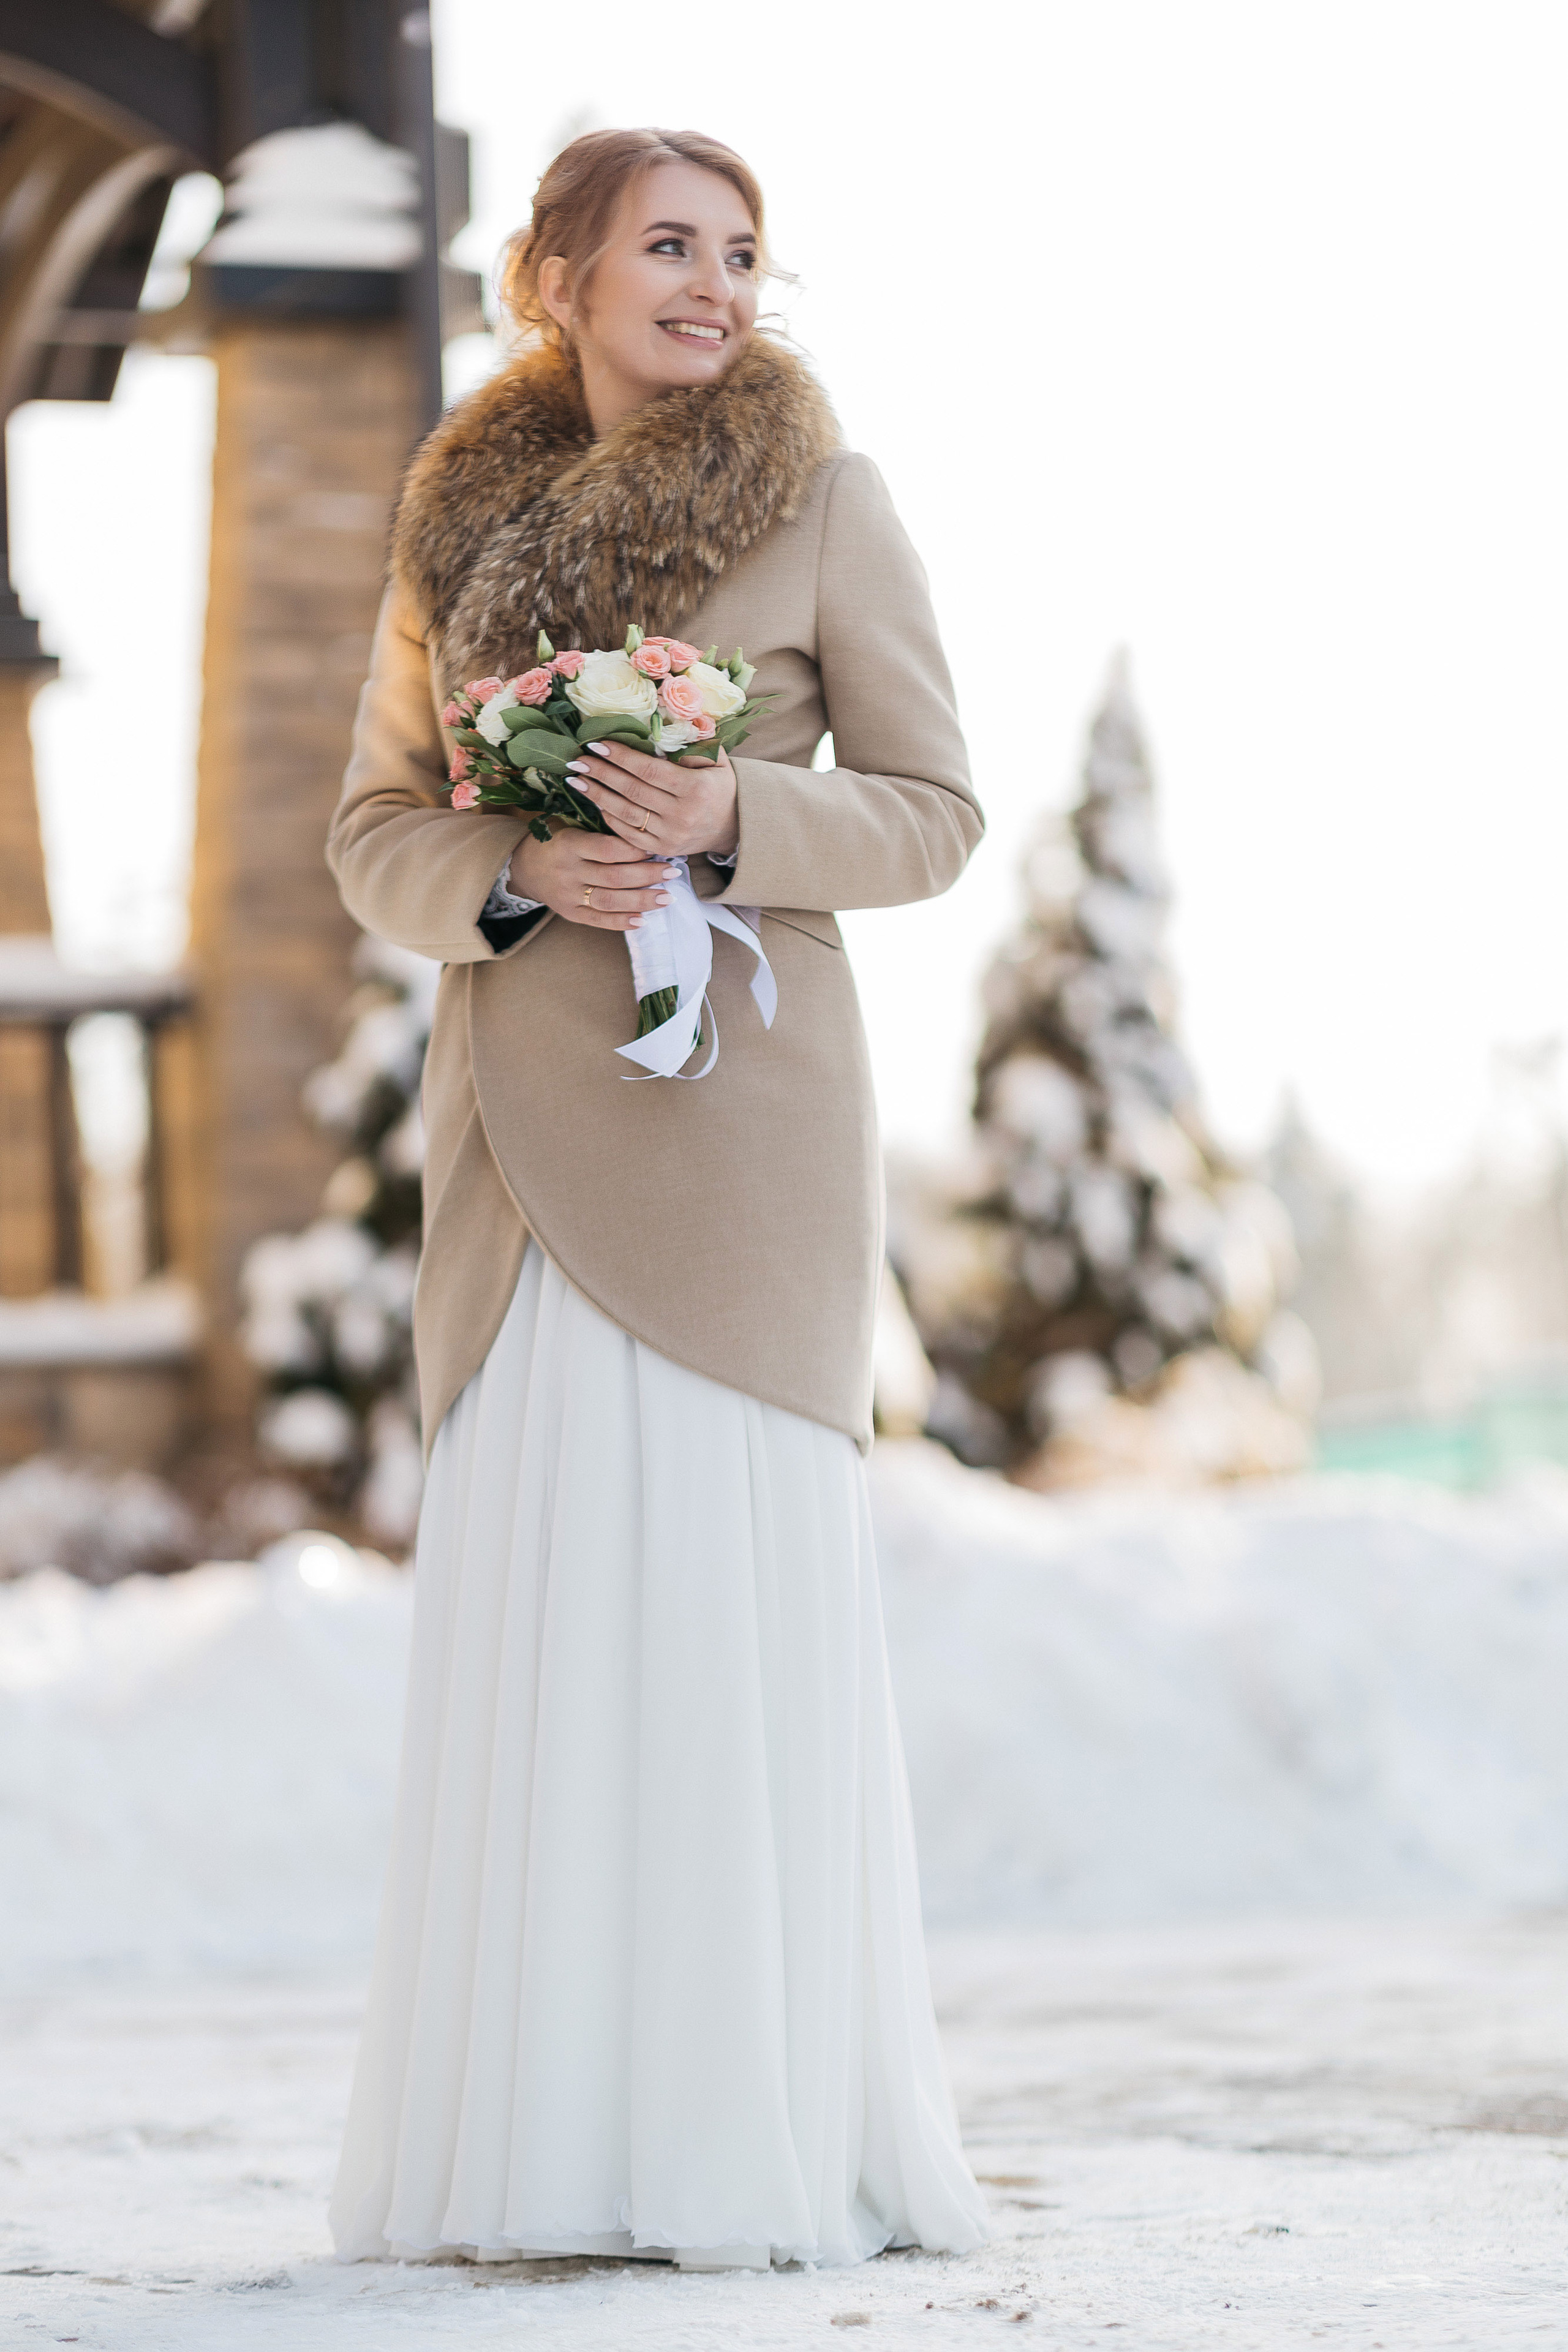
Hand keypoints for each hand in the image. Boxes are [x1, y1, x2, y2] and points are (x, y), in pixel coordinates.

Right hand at [508, 827, 680, 932]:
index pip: (609, 849)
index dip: (636, 849)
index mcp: (569, 844)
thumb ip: (600, 824)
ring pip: (610, 901)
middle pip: (615, 877)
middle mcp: (568, 872)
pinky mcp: (570, 913)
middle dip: (648, 875)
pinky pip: (599, 921)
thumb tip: (643, 823)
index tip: (659, 846)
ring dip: (642, 901)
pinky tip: (644, 920)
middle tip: (673, 870)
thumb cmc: (556, 838)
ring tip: (667, 897)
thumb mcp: (570, 823)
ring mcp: (568, 895)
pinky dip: (622, 922)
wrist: (522, 865)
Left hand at [568, 738, 739, 859]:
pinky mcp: (663, 849)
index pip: (649, 770)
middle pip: (633, 791)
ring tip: (576, 780)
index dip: (620, 757)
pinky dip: (609, 817)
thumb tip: (657, 732)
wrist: (734, 827)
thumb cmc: (720, 786)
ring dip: (598, 795)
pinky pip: (629, 834)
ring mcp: (671, 836)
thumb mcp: (716, 760)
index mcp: (695, 788)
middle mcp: (682, 814)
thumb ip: (692, 745)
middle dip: (601, 773)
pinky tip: (595, 801)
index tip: (596, 744)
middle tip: (577, 760)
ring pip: (626, 814)